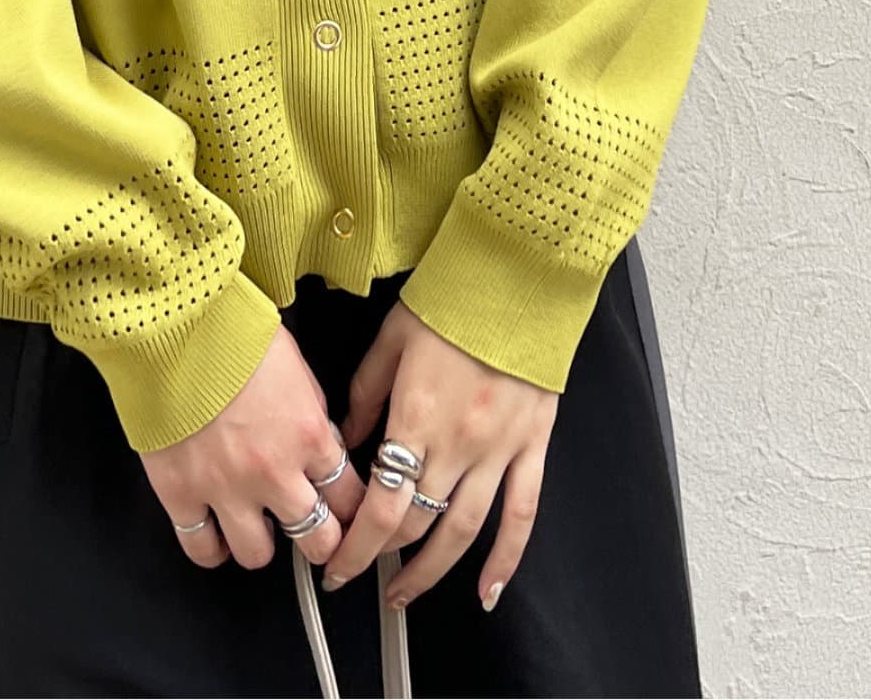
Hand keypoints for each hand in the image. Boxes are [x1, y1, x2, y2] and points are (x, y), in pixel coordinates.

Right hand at [139, 323, 367, 572]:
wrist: (174, 324)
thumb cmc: (231, 331)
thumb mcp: (296, 365)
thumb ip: (312, 412)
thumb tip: (319, 443)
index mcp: (308, 435)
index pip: (350, 497)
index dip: (353, 510)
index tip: (348, 514)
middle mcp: (274, 471)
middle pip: (318, 539)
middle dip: (321, 540)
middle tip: (313, 533)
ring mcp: (226, 488)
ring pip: (258, 556)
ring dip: (262, 545)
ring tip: (257, 528)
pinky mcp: (181, 493)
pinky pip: (202, 549)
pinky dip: (211, 549)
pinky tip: (215, 535)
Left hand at [321, 301, 557, 610]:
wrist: (517, 276)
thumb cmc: (453, 299)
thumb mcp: (390, 340)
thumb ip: (364, 394)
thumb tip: (347, 437)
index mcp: (416, 415)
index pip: (381, 505)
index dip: (355, 547)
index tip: (337, 564)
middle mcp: (458, 442)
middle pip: (416, 524)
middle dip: (382, 559)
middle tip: (360, 573)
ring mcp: (499, 449)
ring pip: (463, 532)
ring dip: (432, 572)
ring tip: (406, 593)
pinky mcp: (533, 446)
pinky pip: (522, 515)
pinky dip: (506, 560)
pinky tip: (487, 589)